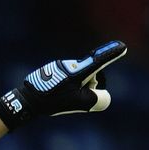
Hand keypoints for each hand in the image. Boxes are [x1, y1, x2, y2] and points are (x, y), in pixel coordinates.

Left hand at [0, 40, 126, 129]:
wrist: (26, 101)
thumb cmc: (52, 101)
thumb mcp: (79, 103)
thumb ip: (99, 99)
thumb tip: (102, 96)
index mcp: (77, 71)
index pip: (99, 61)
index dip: (112, 54)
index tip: (122, 46)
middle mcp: (69, 65)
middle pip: (89, 75)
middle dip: (87, 86)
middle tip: (73, 97)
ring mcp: (59, 66)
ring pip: (77, 77)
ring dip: (75, 87)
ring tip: (60, 97)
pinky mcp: (50, 70)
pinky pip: (65, 78)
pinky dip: (65, 86)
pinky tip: (53, 94)